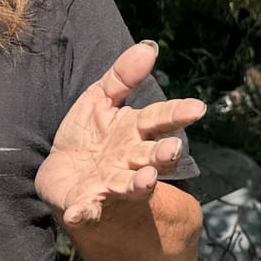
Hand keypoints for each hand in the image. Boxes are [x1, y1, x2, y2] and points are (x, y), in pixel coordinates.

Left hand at [36, 40, 205, 227]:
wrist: (62, 174)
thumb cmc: (88, 134)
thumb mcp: (100, 98)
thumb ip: (123, 76)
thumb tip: (149, 47)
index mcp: (134, 131)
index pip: (160, 119)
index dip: (178, 114)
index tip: (198, 108)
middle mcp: (129, 160)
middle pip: (151, 156)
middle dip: (163, 154)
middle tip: (173, 150)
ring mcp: (110, 183)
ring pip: (129, 185)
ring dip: (138, 183)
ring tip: (146, 179)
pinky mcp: (86, 203)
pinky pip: (88, 210)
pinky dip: (85, 213)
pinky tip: (78, 213)